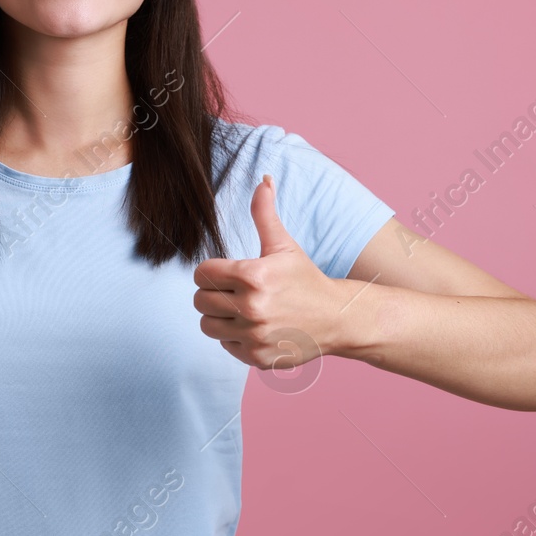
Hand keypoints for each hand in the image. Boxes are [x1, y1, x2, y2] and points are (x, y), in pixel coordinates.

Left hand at [193, 174, 341, 369]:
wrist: (336, 318)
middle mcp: (251, 307)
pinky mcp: (256, 356)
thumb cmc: (306, 279)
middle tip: (233, 292)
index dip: (210, 271)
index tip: (226, 273)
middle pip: (199, 300)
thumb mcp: (284, 246)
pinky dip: (234, 337)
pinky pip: (225, 345)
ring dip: (219, 317)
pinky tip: (254, 327)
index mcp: (253, 275)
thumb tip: (263, 179)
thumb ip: (265, 214)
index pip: (201, 273)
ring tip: (240, 310)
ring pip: (207, 325)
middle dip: (212, 293)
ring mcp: (254, 335)